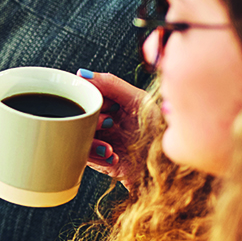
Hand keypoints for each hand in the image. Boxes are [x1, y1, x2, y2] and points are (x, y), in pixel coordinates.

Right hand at [78, 69, 150, 190]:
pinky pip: (82, 156)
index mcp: (111, 102)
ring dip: (91, 142)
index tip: (94, 103)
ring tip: (109, 147)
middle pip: (77, 115)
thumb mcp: (137, 100)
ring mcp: (99, 140)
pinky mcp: (98, 160)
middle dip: (89, 121)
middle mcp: (103, 120)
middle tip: (107, 124)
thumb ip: (109, 83)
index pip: (84, 94)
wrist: (166, 166)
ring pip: (75, 136)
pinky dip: (96, 157)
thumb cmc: (158, 131)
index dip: (86, 98)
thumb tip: (80, 74)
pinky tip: (113, 157)